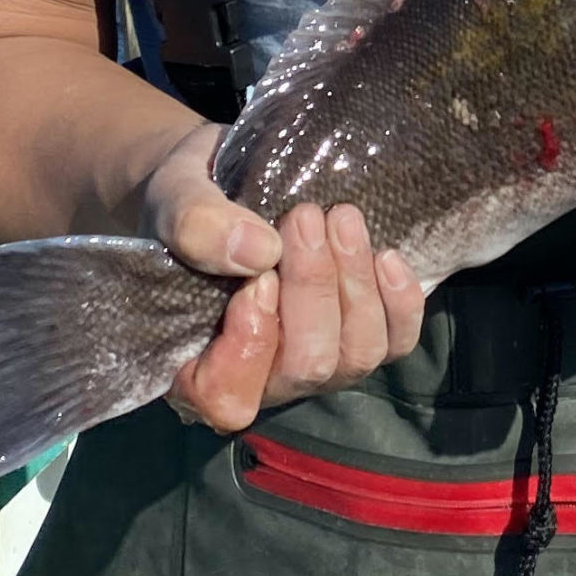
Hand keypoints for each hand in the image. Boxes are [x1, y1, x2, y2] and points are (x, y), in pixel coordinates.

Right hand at [139, 124, 423, 432]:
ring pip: (357, 355)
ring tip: (341, 217)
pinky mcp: (361, 336)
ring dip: (355, 284)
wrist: (227, 178)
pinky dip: (400, 303)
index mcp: (197, 363)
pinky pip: (396, 343)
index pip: (227, 397)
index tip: (258, 279)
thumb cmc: (192, 199)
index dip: (250, 347)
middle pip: (306, 368)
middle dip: (313, 290)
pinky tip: (386, 255)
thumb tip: (259, 252)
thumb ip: (196, 224)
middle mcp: (262, 378)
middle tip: (304, 216)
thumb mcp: (174, 195)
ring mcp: (318, 362)